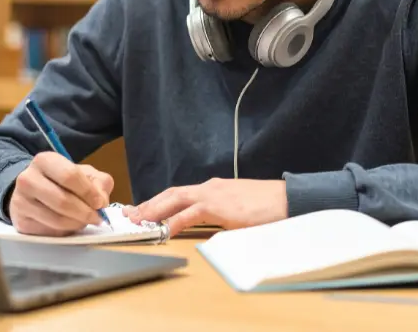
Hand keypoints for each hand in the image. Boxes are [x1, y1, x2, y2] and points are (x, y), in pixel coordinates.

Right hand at [9, 152, 113, 235]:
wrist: (34, 191)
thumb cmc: (62, 181)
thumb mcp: (84, 173)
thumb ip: (99, 182)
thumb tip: (101, 201)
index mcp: (44, 160)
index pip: (70, 176)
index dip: (89, 192)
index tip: (100, 203)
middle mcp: (28, 179)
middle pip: (62, 200)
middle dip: (85, 212)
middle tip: (96, 217)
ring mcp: (21, 201)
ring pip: (56, 219)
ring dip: (77, 223)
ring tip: (84, 220)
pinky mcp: (21, 222)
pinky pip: (49, 232)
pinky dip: (65, 231)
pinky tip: (69, 224)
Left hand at [123, 178, 287, 235]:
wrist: (287, 199)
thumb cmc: (267, 205)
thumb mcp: (238, 207)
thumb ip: (221, 212)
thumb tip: (209, 224)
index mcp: (213, 188)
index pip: (179, 193)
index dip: (158, 201)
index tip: (142, 210)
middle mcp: (209, 187)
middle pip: (171, 193)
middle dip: (149, 204)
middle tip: (129, 215)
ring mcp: (214, 195)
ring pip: (176, 199)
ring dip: (155, 209)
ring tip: (138, 220)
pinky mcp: (220, 207)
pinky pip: (191, 214)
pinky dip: (175, 221)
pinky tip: (164, 229)